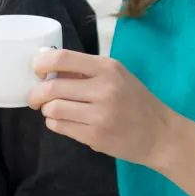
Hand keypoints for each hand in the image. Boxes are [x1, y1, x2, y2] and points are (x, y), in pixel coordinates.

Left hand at [28, 49, 177, 167]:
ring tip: (55, 110)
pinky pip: (60, 127)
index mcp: (108, 68)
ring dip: (47, 110)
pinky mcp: (95, 137)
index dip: (41, 64)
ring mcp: (99, 115)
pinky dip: (55, 123)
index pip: (62, 58)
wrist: (159, 133)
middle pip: (52, 88)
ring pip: (53, 109)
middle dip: (36, 94)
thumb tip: (48, 69)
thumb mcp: (117, 76)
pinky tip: (65, 121)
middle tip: (35, 98)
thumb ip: (86, 71)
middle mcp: (104, 89)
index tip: (37, 71)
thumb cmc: (136, 101)